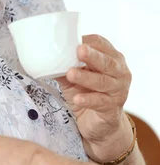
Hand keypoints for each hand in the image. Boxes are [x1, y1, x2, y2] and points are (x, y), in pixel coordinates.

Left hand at [55, 34, 132, 161]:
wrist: (101, 125)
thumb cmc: (88, 93)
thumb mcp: (74, 78)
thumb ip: (65, 66)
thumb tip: (45, 56)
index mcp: (112, 58)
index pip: (102, 44)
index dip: (89, 41)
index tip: (73, 39)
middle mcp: (119, 72)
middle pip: (106, 62)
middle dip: (92, 56)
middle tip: (79, 50)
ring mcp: (118, 91)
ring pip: (103, 82)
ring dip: (86, 77)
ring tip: (71, 73)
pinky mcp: (112, 108)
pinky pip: (100, 102)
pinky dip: (88, 100)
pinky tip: (77, 98)